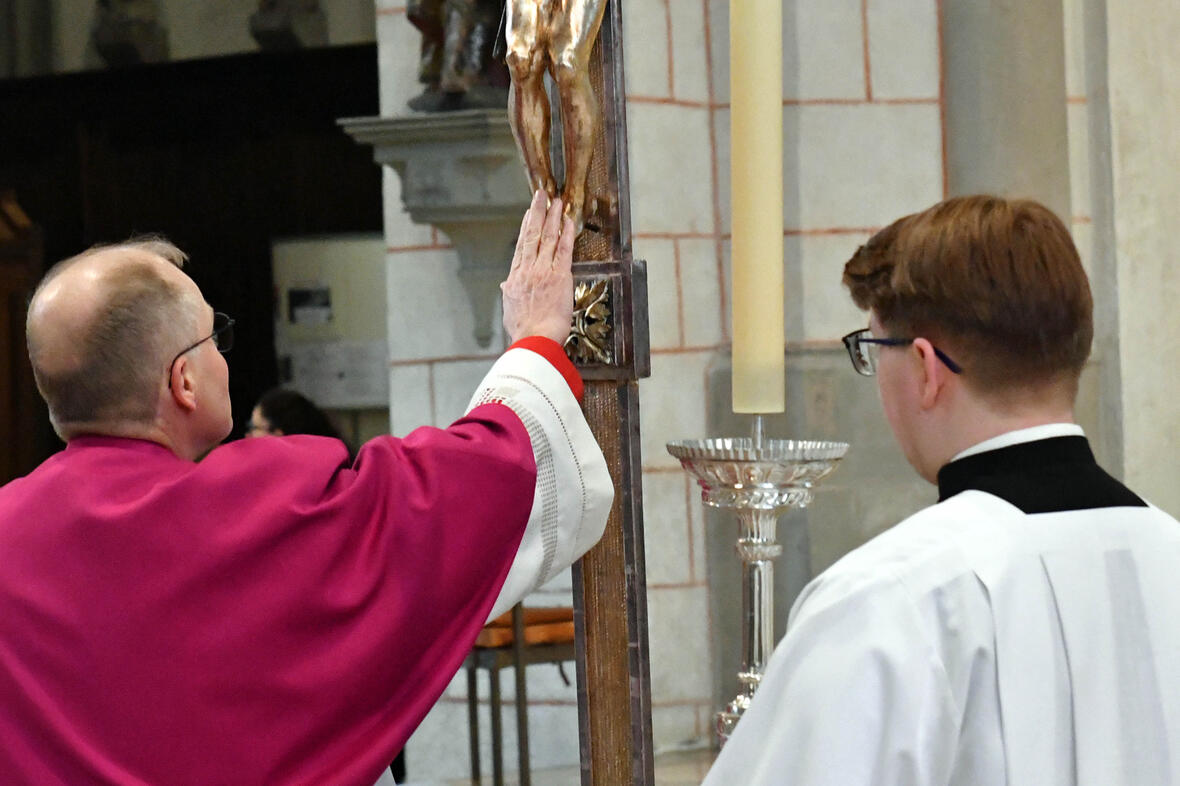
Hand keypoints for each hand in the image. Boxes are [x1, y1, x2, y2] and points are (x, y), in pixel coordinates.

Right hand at [501, 190, 575, 344]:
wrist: (534, 339)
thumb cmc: (524, 330)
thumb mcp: (509, 310)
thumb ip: (509, 294)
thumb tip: (505, 287)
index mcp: (515, 278)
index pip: (521, 247)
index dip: (525, 227)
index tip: (528, 214)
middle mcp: (528, 271)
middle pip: (532, 235)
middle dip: (537, 213)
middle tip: (541, 195)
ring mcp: (543, 272)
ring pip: (547, 238)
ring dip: (552, 217)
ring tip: (556, 201)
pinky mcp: (560, 277)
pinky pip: (563, 250)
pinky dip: (566, 234)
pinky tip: (568, 221)